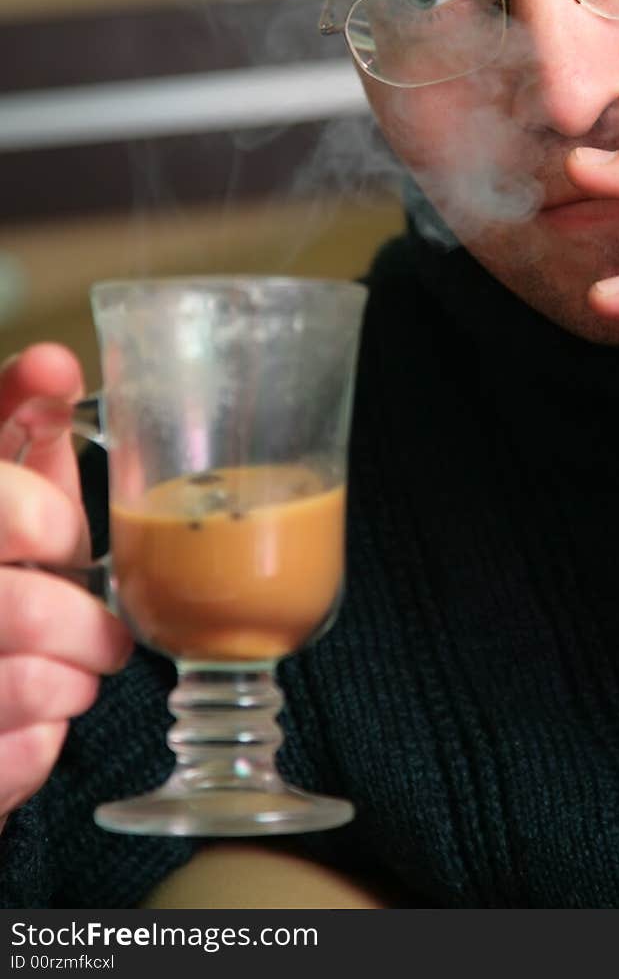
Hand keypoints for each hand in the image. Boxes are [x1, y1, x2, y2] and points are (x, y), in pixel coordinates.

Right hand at [0, 346, 131, 828]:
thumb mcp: (0, 486)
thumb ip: (18, 420)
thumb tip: (56, 361)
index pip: (4, 504)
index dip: (47, 520)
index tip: (63, 537)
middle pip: (20, 607)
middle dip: (81, 622)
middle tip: (103, 631)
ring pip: (22, 685)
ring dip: (69, 682)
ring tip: (73, 673)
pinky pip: (12, 762)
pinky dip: (39, 745)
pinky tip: (34, 723)